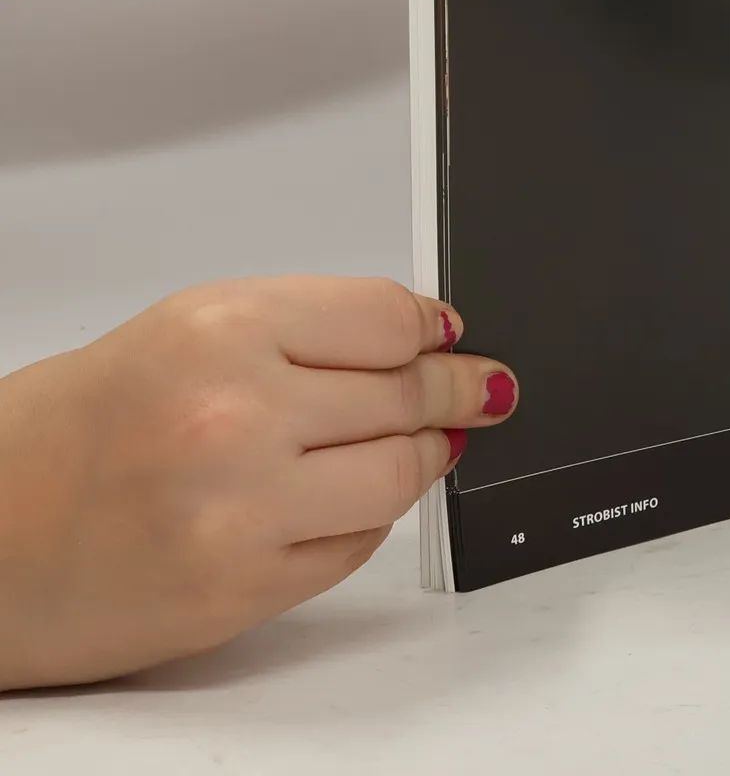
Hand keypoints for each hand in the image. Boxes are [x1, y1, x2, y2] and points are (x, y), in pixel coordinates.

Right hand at [0, 276, 517, 690]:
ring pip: (400, 473)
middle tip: (481, 390)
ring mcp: (244, 509)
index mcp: (220, 328)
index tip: (454, 337)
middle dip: (455, 390)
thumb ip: (305, 330)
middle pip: (406, 393)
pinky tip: (348, 499)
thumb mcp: (183, 333)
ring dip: (424, 456)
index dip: (434, 330)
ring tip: (430, 442)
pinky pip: (356, 545)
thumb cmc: (66, 430)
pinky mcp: (243, 590)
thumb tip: (425, 337)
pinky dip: (367, 518)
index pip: (388, 319)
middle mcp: (236, 414)